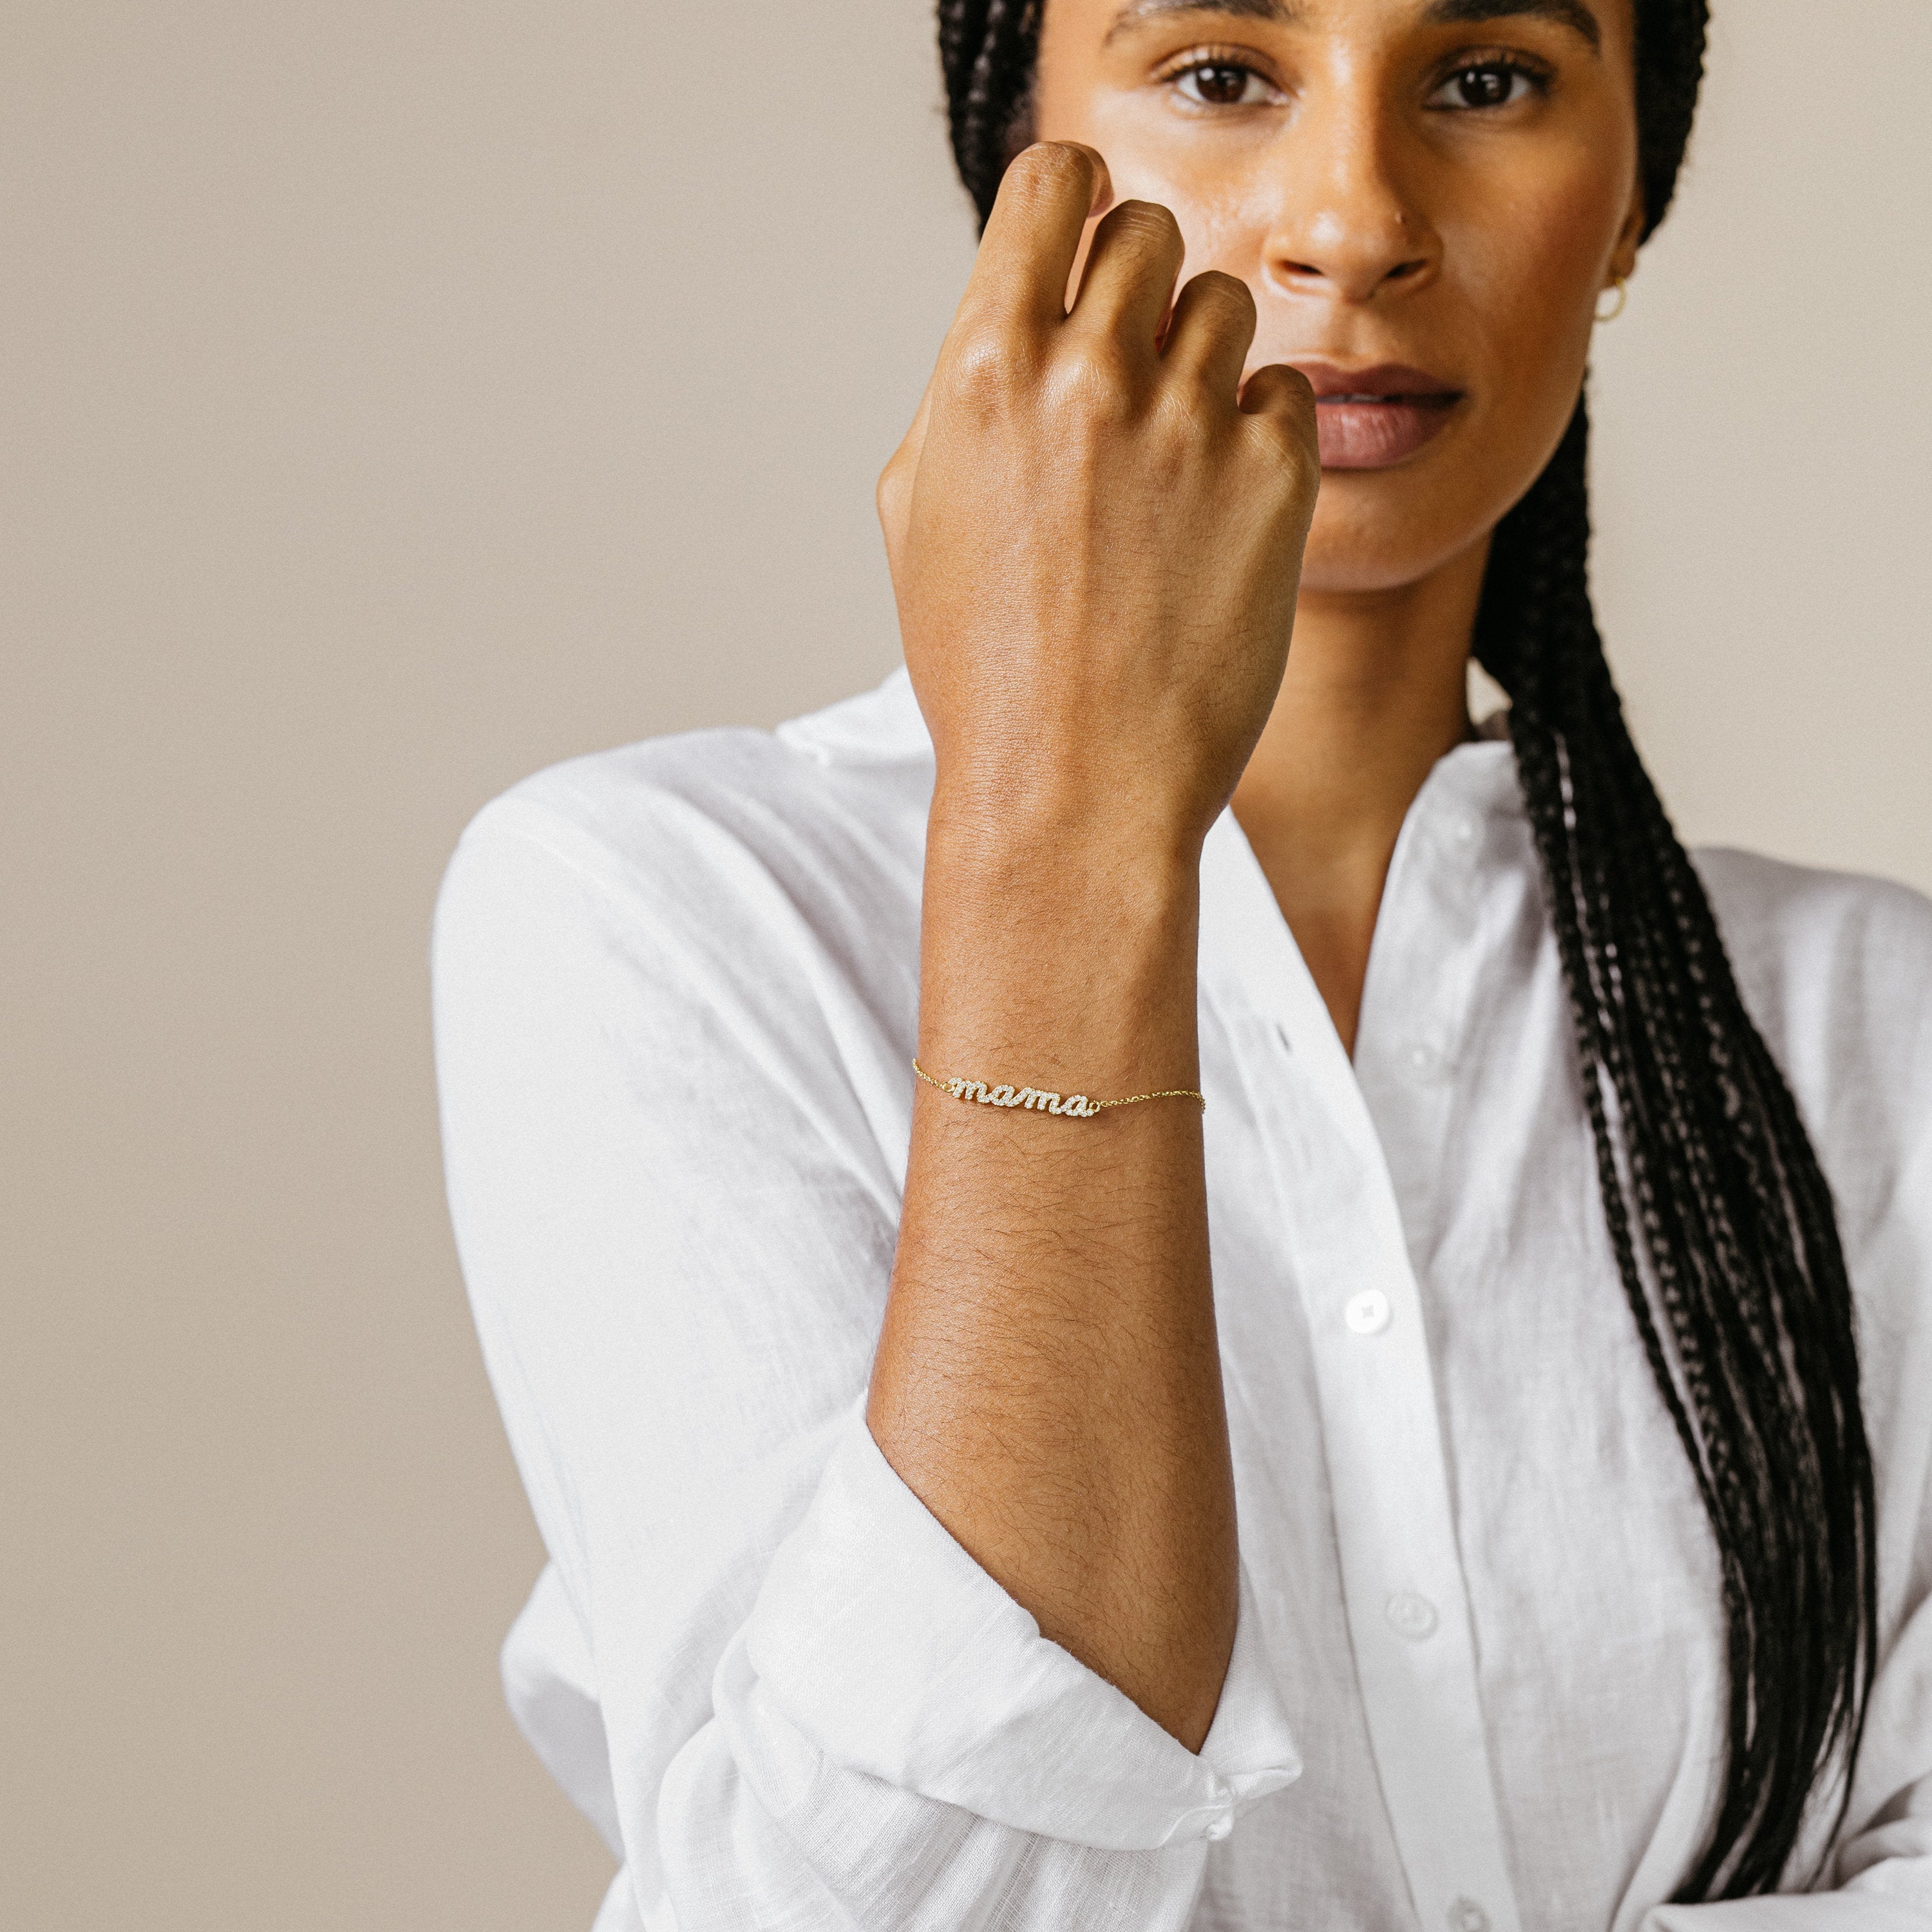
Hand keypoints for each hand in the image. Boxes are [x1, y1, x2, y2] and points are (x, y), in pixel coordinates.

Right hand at [879, 142, 1317, 856]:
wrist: (1071, 792)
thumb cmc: (986, 670)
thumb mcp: (918, 513)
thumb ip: (969, 386)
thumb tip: (1021, 306)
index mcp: (984, 370)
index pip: (1054, 183)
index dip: (1072, 205)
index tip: (1080, 245)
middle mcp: (1088, 376)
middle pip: (1147, 232)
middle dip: (1136, 290)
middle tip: (1126, 377)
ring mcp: (1190, 426)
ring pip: (1225, 306)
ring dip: (1200, 363)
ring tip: (1169, 463)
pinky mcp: (1275, 481)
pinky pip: (1285, 397)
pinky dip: (1256, 438)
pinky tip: (1215, 514)